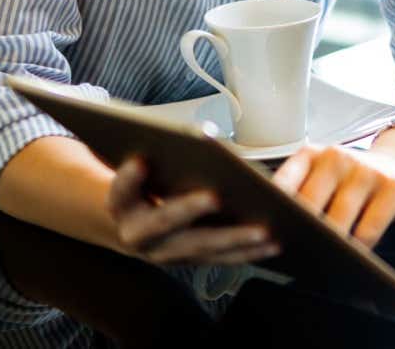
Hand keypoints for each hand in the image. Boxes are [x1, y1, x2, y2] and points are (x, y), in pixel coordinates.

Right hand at [107, 157, 278, 266]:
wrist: (136, 224)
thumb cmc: (150, 182)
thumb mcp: (146, 166)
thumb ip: (162, 150)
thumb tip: (211, 133)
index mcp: (122, 204)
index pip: (120, 191)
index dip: (128, 178)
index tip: (141, 160)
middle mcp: (139, 234)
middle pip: (163, 222)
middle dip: (188, 209)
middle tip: (214, 196)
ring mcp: (165, 252)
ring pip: (199, 247)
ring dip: (233, 239)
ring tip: (263, 228)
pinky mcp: (192, 261)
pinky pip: (222, 259)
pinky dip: (249, 252)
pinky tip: (275, 242)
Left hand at [271, 143, 394, 247]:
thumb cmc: (352, 179)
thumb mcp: (323, 175)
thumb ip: (300, 194)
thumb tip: (272, 236)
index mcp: (311, 155)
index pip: (282, 183)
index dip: (271, 212)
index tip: (267, 235)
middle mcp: (336, 158)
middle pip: (309, 206)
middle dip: (301, 235)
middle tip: (296, 256)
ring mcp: (365, 171)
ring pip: (339, 221)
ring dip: (330, 246)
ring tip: (323, 260)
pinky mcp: (392, 188)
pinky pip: (368, 231)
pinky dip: (358, 248)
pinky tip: (354, 254)